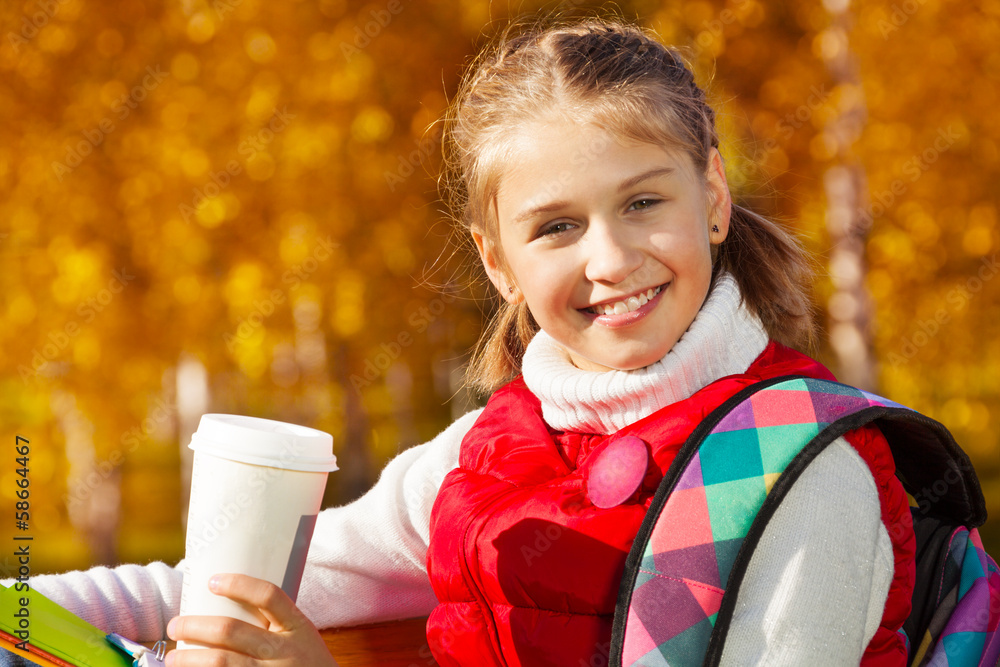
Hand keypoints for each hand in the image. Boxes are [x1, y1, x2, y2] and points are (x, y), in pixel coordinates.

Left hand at [164, 573, 339, 665]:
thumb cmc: (308, 664)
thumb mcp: (302, 637)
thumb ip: (276, 623)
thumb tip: (228, 604)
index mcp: (297, 627)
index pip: (268, 596)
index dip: (238, 584)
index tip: (212, 581)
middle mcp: (283, 651)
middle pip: (230, 631)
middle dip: (194, 626)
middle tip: (176, 625)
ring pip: (220, 662)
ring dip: (189, 658)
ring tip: (174, 657)